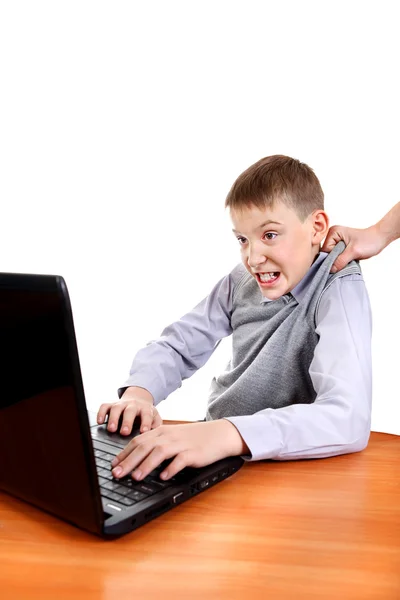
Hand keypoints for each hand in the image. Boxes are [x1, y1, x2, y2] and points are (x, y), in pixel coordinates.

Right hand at [97, 386, 161, 434]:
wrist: (139, 399)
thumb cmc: (147, 413)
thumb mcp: (155, 417)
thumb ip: (156, 425)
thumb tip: (155, 435)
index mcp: (145, 408)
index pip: (147, 415)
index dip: (145, 423)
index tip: (143, 431)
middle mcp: (133, 405)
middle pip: (130, 411)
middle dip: (127, 421)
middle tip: (124, 432)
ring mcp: (121, 404)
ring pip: (116, 408)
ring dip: (113, 418)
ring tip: (111, 429)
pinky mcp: (111, 404)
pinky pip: (104, 406)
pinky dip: (101, 413)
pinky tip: (99, 422)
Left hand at [111, 420, 248, 480]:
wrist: (218, 434)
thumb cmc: (193, 438)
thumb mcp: (172, 438)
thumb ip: (155, 445)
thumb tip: (135, 460)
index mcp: (161, 431)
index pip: (137, 441)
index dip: (124, 453)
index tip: (113, 465)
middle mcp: (168, 436)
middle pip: (144, 447)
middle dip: (129, 461)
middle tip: (117, 474)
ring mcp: (181, 444)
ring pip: (159, 452)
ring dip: (146, 465)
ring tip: (136, 477)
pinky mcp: (193, 453)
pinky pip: (180, 460)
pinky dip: (170, 468)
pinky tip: (163, 477)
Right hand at [321, 224, 383, 271]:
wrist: (380, 238)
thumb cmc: (369, 241)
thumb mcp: (354, 252)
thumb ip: (341, 260)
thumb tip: (330, 270)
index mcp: (333, 232)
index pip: (325, 250)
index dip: (330, 259)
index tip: (336, 266)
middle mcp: (333, 235)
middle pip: (327, 253)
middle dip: (334, 261)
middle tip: (343, 264)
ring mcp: (337, 241)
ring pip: (332, 256)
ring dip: (338, 261)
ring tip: (347, 262)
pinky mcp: (341, 246)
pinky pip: (337, 256)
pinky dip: (341, 261)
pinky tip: (347, 262)